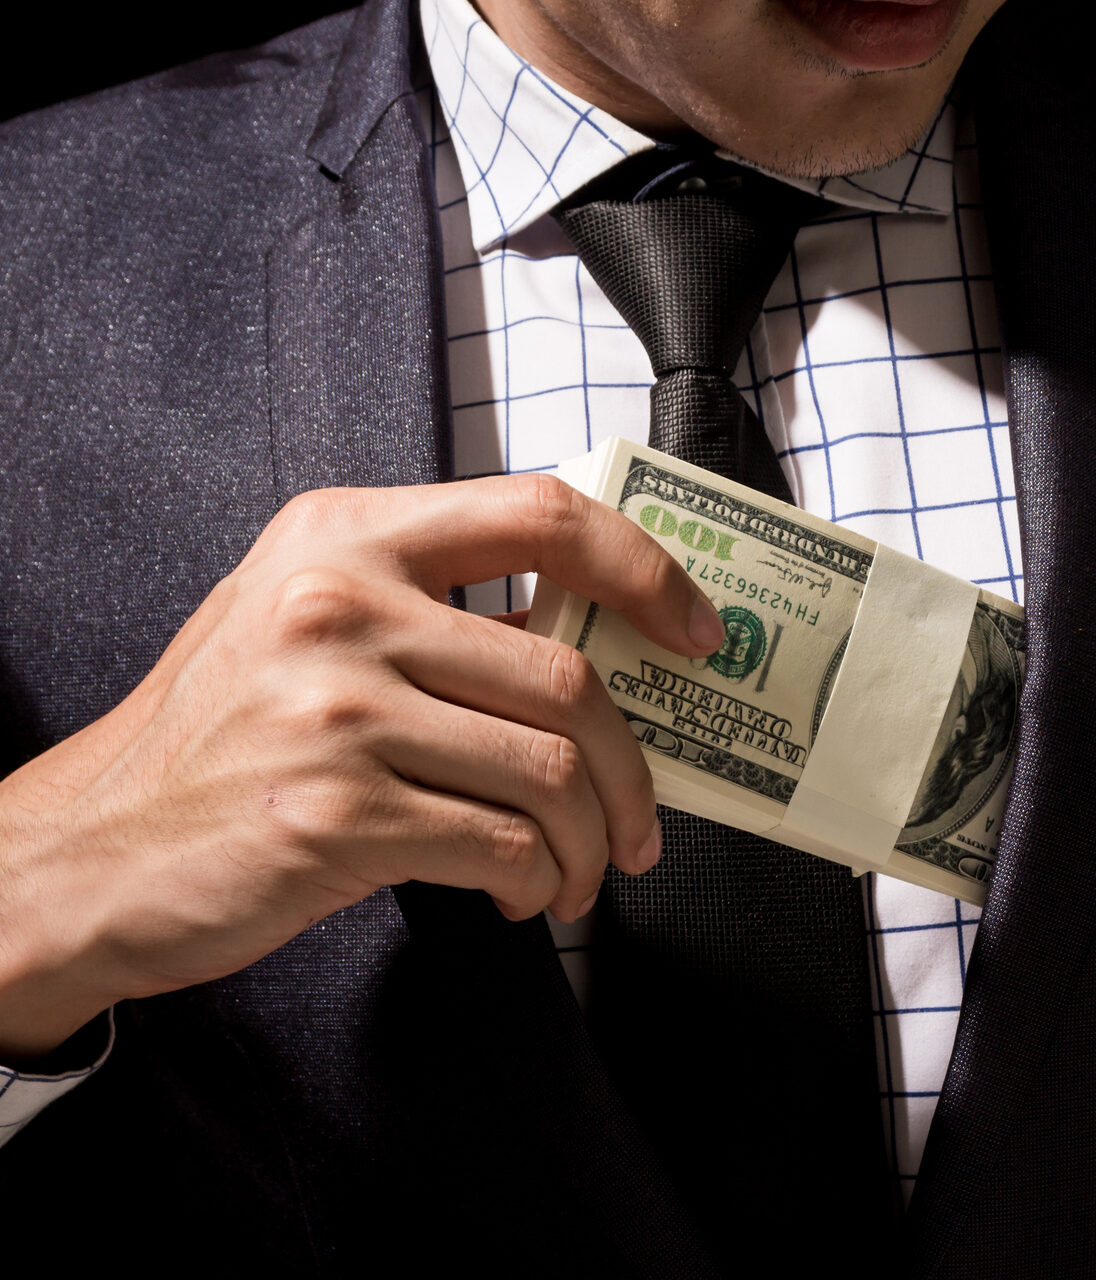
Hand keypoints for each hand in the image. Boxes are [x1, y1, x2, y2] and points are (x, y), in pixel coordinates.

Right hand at [0, 476, 723, 1060]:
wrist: (90, 848)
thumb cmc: (217, 735)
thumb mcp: (306, 622)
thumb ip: (430, 610)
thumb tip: (589, 650)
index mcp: (346, 536)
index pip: (539, 512)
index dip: (644, 567)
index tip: (695, 627)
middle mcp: (341, 607)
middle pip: (566, 674)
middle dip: (631, 766)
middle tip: (642, 818)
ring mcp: (337, 710)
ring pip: (549, 770)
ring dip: (591, 838)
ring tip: (578, 871)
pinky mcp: (336, 814)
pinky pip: (502, 845)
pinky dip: (537, 880)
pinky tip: (518, 892)